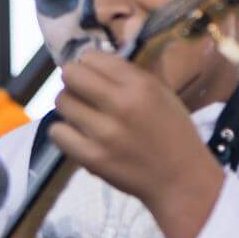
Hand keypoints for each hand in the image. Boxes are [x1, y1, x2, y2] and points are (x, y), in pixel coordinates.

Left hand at [48, 51, 224, 237]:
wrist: (181, 179)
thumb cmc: (173, 132)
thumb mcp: (161, 93)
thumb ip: (126, 75)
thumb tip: (88, 59)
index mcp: (140, 85)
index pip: (92, 57)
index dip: (87, 64)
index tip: (92, 75)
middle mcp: (121, 104)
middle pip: (70, 76)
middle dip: (73, 82)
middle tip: (82, 93)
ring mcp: (104, 133)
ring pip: (61, 102)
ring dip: (69, 106)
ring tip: (83, 116)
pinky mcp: (91, 157)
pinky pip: (57, 132)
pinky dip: (63, 132)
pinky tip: (78, 135)